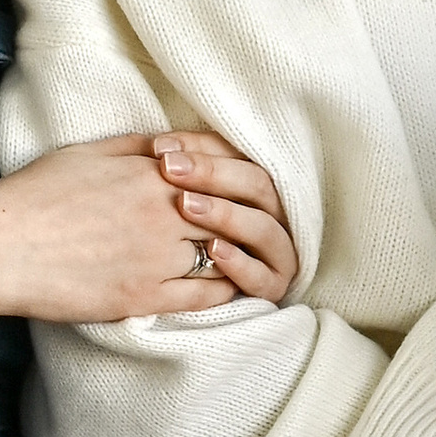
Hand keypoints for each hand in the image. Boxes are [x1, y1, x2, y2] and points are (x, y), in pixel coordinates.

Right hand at [0, 133, 289, 325]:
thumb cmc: (33, 196)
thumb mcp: (89, 153)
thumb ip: (141, 148)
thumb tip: (177, 145)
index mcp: (152, 170)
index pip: (228, 167)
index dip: (249, 177)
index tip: (257, 188)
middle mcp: (163, 210)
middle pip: (238, 211)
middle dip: (258, 219)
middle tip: (271, 228)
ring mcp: (156, 256)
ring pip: (230, 255)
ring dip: (248, 258)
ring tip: (259, 262)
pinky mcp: (144, 296)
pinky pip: (208, 295)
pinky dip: (228, 291)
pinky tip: (233, 289)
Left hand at [149, 132, 298, 305]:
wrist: (180, 290)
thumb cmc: (168, 235)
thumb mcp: (173, 195)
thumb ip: (176, 169)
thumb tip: (157, 146)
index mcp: (258, 185)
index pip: (239, 156)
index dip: (201, 149)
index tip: (160, 149)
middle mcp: (276, 214)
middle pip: (257, 184)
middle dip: (212, 174)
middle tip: (170, 169)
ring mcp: (278, 252)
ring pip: (263, 228)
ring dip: (227, 215)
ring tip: (186, 206)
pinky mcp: (272, 287)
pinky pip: (262, 277)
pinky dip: (239, 263)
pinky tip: (212, 250)